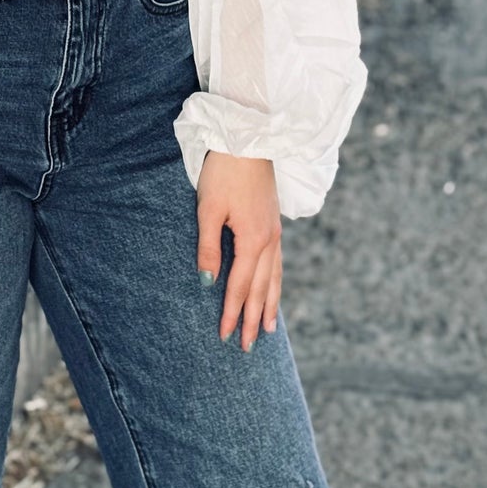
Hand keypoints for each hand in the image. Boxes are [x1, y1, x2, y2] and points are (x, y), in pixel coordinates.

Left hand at [195, 152, 282, 351]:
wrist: (250, 140)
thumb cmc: (224, 172)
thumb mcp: (209, 210)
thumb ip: (209, 247)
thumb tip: (208, 282)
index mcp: (253, 240)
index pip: (240, 286)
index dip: (231, 313)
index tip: (225, 336)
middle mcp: (269, 241)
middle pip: (261, 289)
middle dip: (253, 319)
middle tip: (247, 347)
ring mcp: (275, 233)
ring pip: (274, 278)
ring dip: (269, 305)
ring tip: (267, 329)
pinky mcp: (273, 224)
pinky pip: (278, 263)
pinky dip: (275, 283)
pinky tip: (273, 290)